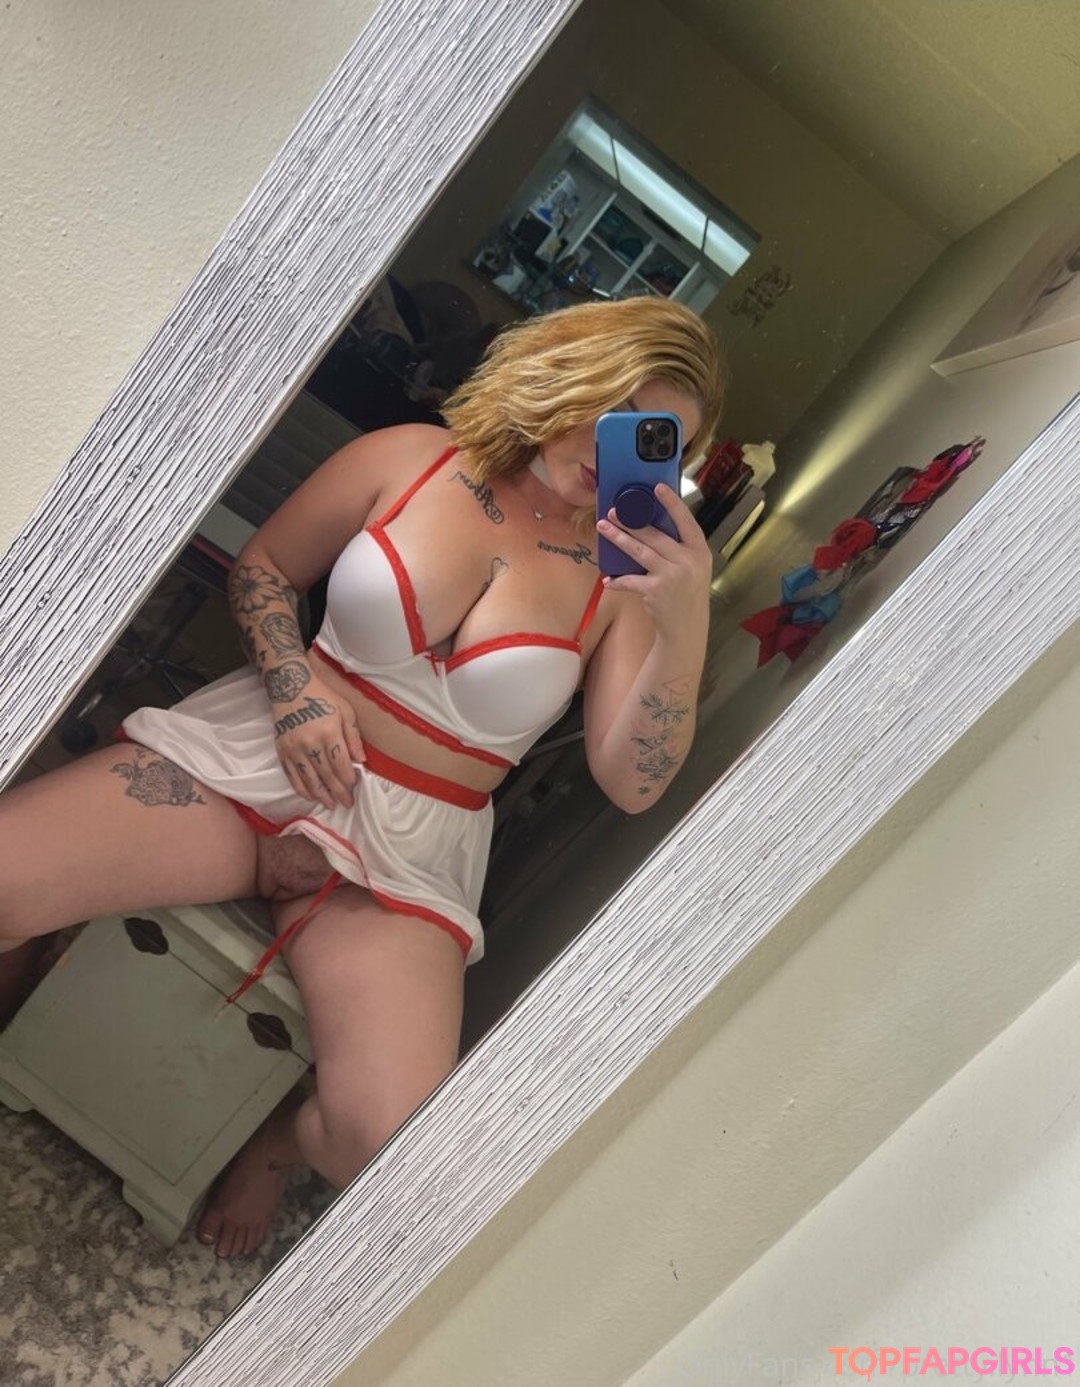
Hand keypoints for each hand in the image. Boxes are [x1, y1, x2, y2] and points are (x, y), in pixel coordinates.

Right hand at [269, 671, 366, 809]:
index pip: (340, 764)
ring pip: (308, 780)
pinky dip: (301, 789)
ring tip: (330, 805)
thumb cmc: (322, 697)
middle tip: (346, 804)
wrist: (289, 687)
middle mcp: (310, 743)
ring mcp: (293, 749)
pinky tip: (310, 796)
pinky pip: (291, 776)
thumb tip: (362, 761)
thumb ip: (353, 737)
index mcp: (328, 732)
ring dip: (320, 795)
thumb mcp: (345, 711)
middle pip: (326, 775)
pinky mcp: (281, 751)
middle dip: (338, 792)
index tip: (354, 788)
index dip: (348, 779)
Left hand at [596, 484, 711, 640]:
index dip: (672, 503)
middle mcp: (687, 561)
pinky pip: (631, 580)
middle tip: (613, 512)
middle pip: (655, 535)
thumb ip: (680, 549)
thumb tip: (651, 526)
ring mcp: (671, 575)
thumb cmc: (687, 593)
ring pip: (639, 551)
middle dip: (631, 521)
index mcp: (699, 551)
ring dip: (619, 538)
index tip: (658, 487)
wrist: (686, 626)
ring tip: (604, 528)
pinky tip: (609, 579)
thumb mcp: (694, 568)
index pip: (686, 521)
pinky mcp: (655, 590)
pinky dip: (618, 580)